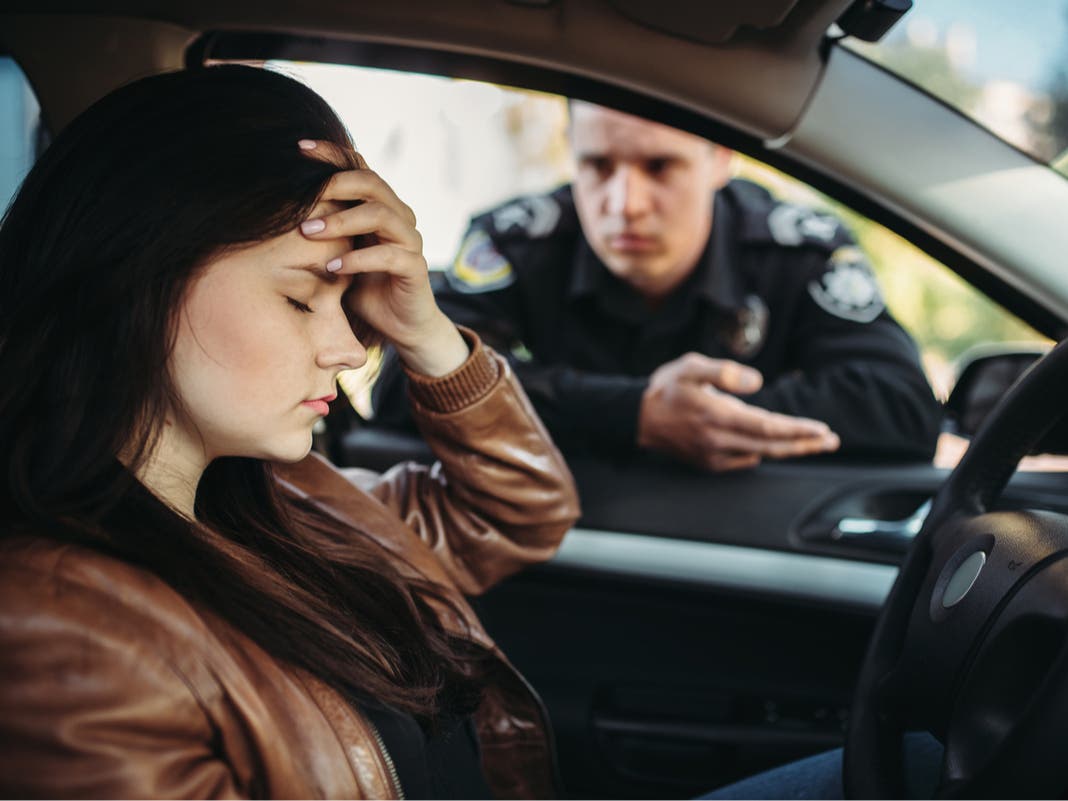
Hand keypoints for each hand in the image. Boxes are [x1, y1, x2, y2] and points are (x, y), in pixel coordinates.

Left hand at [297, 140, 467, 376]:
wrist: (398, 325)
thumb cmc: (363, 286)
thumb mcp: (336, 251)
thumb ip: (322, 228)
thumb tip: (276, 205)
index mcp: (380, 206)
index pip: (359, 168)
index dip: (331, 154)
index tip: (298, 149)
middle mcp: (399, 217)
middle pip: (372, 183)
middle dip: (335, 184)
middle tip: (303, 197)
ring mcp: (410, 241)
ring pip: (381, 215)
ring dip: (342, 221)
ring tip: (309, 233)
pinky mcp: (415, 268)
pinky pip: (390, 256)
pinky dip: (358, 260)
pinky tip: (333, 268)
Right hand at [638, 352, 839, 471]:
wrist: (638, 418)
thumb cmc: (667, 388)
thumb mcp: (691, 367)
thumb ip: (724, 372)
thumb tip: (756, 382)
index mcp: (716, 416)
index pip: (767, 427)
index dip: (797, 430)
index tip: (822, 430)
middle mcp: (718, 441)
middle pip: (771, 446)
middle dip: (804, 444)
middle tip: (831, 441)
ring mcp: (713, 456)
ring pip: (761, 456)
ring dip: (789, 450)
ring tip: (813, 443)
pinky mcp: (709, 464)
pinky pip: (744, 461)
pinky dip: (763, 453)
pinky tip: (775, 445)